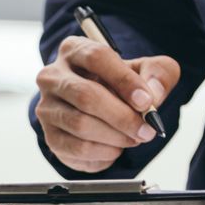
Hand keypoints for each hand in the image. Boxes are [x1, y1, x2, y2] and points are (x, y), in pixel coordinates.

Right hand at [35, 35, 179, 172]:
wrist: (100, 110)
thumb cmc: (121, 85)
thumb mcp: (146, 71)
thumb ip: (158, 74)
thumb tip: (153, 95)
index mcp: (74, 50)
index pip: (97, 58)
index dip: (124, 81)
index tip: (146, 101)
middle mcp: (53, 77)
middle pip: (86, 95)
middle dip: (122, 117)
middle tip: (146, 130)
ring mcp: (47, 108)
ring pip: (81, 125)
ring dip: (115, 137)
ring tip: (134, 138)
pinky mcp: (50, 136)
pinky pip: (77, 149)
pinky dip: (104, 153)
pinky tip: (116, 148)